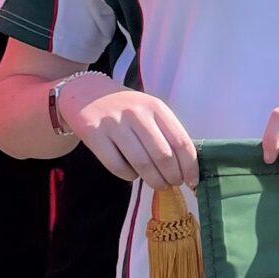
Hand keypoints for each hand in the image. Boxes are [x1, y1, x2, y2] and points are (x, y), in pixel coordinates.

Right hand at [58, 78, 197, 188]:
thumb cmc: (126, 108)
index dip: (190, 166)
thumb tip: (186, 168)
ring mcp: (114, 123)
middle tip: (173, 184)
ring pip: (141, 163)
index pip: (181, 142)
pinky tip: (133, 174)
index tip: (192, 181)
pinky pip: (117, 166)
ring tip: (158, 184)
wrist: (86, 93)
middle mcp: (136, 113)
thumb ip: (166, 133)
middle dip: (172, 177)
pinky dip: (129, 176)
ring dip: (154, 180)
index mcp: (156, 107)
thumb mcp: (149, 111)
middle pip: (163, 156)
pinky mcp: (93, 134)